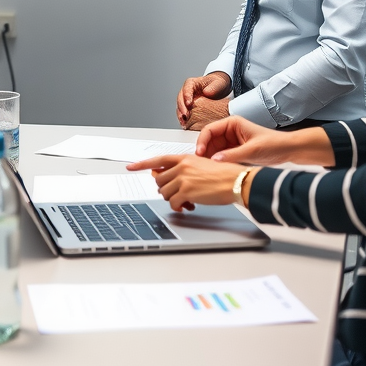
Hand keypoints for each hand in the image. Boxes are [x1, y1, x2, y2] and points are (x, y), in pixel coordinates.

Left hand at [126, 154, 253, 210]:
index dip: (142, 164)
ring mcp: (183, 178)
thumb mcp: (201, 166)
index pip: (158, 159)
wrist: (235, 180)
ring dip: (173, 199)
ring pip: (164, 192)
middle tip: (177, 195)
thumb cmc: (223, 174)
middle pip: (159, 180)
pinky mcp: (187, 191)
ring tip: (186, 201)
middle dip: (166, 190)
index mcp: (184, 158)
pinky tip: (187, 207)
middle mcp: (182, 166)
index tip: (131, 166)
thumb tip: (167, 177)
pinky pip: (173, 203)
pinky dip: (178, 207)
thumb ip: (183, 169)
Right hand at [176, 71, 230, 126]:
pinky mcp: (188, 107)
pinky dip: (184, 119)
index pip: (186, 88)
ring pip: (180, 107)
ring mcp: (186, 100)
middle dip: (182, 107)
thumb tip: (207, 92)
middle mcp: (187, 91)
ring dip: (181, 115)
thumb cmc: (216, 83)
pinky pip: (183, 113)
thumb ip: (213, 87)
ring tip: (184, 122)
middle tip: (185, 115)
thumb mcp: (218, 82)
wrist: (218, 89)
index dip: (186, 96)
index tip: (189, 103)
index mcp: (192, 83)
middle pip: (180, 98)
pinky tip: (186, 125)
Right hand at [196, 116, 335, 167]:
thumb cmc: (275, 143)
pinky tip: (215, 171)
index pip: (209, 130)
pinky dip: (217, 164)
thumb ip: (232, 155)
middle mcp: (229, 132)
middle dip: (204, 152)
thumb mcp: (252, 150)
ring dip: (210, 159)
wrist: (289, 150)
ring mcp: (232, 142)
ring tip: (206, 169)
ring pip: (214, 150)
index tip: (199, 153)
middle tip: (200, 165)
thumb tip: (214, 161)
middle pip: (209, 141)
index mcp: (232, 123)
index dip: (202, 141)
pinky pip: (221, 157)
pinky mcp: (235, 152)